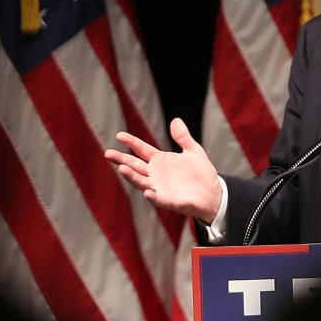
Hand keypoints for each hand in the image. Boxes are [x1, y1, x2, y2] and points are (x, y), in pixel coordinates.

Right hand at [104, 117, 221, 223]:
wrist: (213, 193)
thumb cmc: (201, 173)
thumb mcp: (193, 151)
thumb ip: (183, 137)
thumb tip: (176, 120)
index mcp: (160, 160)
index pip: (142, 149)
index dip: (131, 142)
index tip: (119, 135)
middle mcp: (155, 174)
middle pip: (134, 165)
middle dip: (121, 159)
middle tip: (108, 153)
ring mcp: (159, 188)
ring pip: (141, 181)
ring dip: (132, 176)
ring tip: (122, 168)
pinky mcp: (168, 201)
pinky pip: (157, 198)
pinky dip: (152, 195)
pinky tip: (148, 191)